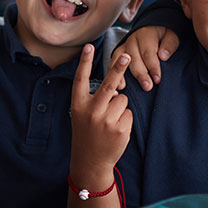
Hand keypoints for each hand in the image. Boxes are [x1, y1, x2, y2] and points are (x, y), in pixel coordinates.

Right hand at [70, 45, 133, 178]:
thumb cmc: (87, 133)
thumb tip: (116, 87)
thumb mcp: (82, 115)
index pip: (81, 79)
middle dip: (119, 68)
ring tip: (109, 121)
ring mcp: (106, 120)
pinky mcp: (120, 128)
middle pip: (109, 84)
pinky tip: (115, 130)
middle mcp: (91, 111)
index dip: (85, 62)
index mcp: (79, 105)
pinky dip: (125, 119)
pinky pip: (129, 113)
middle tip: (128, 56)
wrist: (90, 161)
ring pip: (122, 99)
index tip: (88, 46)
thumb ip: (95, 100)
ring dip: (120, 106)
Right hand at [116, 25, 179, 90]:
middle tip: (147, 87)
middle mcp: (132, 39)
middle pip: (133, 58)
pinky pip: (112, 63)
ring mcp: (124, 46)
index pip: (148, 52)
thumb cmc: (165, 36)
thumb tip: (163, 56)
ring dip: (122, 74)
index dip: (153, 67)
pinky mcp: (118, 54)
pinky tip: (117, 85)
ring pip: (119, 60)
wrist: (155, 30)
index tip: (158, 80)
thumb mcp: (172, 36)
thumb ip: (169, 44)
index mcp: (145, 34)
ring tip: (124, 87)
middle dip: (140, 74)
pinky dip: (112, 74)